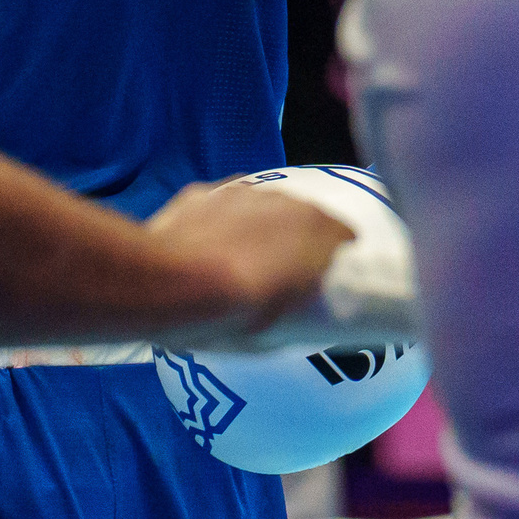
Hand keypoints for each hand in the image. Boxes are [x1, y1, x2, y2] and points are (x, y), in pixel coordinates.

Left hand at [147, 181, 354, 349]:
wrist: (175, 285)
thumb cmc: (238, 315)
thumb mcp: (285, 327)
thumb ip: (302, 303)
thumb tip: (299, 307)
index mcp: (316, 230)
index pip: (343, 236)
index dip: (335, 258)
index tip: (325, 279)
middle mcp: (285, 201)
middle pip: (301, 217)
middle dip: (295, 240)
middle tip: (279, 274)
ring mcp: (242, 192)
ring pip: (260, 208)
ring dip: (257, 227)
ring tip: (238, 260)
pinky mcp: (203, 191)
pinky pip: (222, 206)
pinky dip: (220, 222)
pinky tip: (205, 247)